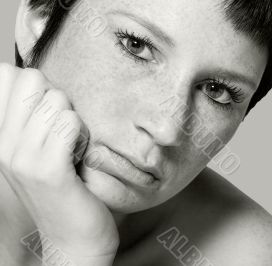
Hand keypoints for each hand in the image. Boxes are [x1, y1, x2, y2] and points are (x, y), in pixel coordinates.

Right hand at [0, 64, 118, 264]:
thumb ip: (31, 116)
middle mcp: (3, 144)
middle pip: (33, 79)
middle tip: (63, 130)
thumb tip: (34, 76)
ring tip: (72, 147)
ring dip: (74, 120)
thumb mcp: (36, 149)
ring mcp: (23, 158)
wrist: (73, 235)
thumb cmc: (63, 186)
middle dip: (57, 98)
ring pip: (57, 100)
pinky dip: (83, 135)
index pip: (6, 75)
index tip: (46, 114)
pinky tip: (80, 155)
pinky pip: (70, 123)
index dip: (36, 86)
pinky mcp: (49, 170)